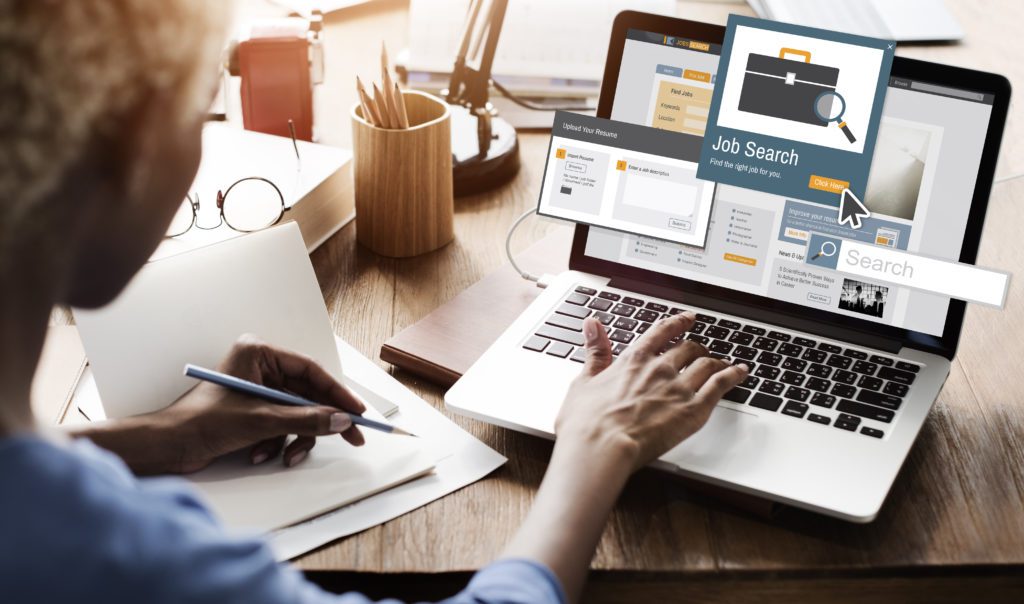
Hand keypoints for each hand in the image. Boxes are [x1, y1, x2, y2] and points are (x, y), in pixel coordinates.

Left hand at [137, 335, 365, 473]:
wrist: (167, 447)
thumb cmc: (201, 422)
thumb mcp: (261, 421)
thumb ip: (306, 419)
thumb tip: (341, 420)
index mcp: (258, 354)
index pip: (310, 371)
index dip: (337, 392)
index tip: (357, 411)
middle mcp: (259, 368)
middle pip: (307, 394)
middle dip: (322, 421)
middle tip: (352, 436)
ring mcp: (256, 391)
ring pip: (297, 414)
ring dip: (293, 438)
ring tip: (285, 456)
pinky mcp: (252, 412)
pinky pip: (281, 425)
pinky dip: (276, 443)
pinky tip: (259, 455)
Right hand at [502, 313, 747, 601]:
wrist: (601, 447)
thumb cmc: (587, 422)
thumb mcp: (584, 380)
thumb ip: (595, 351)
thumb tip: (593, 325)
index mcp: (634, 359)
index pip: (661, 332)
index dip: (677, 323)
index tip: (687, 318)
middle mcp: (660, 368)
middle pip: (687, 348)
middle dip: (697, 347)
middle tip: (702, 350)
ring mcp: (678, 387)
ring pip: (707, 364)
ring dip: (717, 361)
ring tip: (723, 363)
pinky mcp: (693, 410)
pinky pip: (720, 385)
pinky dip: (733, 375)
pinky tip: (741, 373)